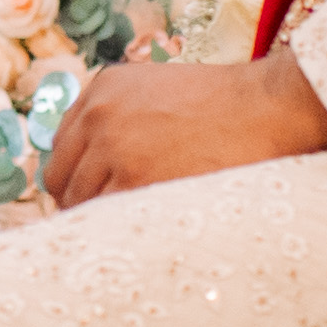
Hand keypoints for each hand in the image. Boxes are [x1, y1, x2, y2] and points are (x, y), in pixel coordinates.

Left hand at [44, 49, 326, 207]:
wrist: (266, 108)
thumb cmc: (226, 105)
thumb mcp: (159, 89)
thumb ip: (120, 116)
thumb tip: (92, 166)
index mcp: (102, 88)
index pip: (61, 144)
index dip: (76, 174)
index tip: (89, 193)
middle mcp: (98, 114)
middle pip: (60, 176)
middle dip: (77, 200)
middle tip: (102, 222)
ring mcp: (112, 147)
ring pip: (78, 202)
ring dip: (96, 220)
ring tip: (123, 234)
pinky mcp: (133, 179)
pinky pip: (103, 218)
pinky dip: (111, 232)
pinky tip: (132, 237)